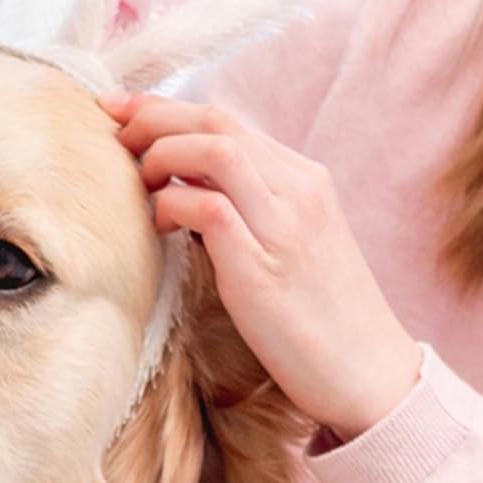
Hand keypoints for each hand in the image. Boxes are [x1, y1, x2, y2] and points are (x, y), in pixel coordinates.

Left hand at [100, 93, 425, 443]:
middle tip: (113, 130)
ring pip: (214, 150)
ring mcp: (284, 225)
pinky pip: (208, 207)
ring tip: (139, 180)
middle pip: (216, 121)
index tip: (123, 111)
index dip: (167, 109)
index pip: (227, 121)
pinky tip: (160, 225)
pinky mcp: (263, 266)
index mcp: (306, 179)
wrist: (369, 373)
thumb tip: (183, 189)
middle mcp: (299, 190)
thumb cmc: (322, 318)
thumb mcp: (289, 245)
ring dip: (162, 154)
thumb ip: (247, 209)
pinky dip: (172, 203)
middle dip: (153, 116)